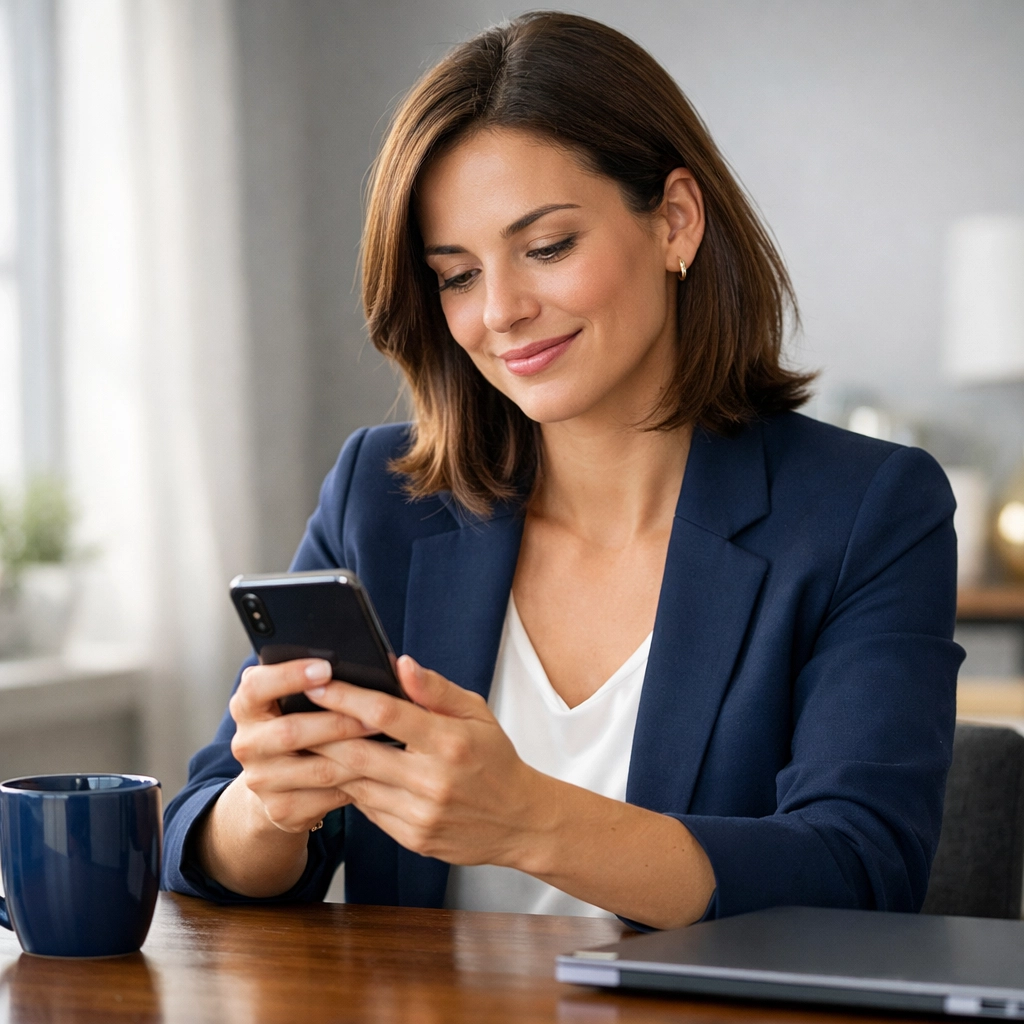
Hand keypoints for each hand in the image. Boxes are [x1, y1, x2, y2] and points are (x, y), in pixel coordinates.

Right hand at [228, 658, 378, 833]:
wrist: (280, 782)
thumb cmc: (301, 724)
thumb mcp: (296, 699)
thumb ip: (317, 679)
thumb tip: (372, 663)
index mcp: (247, 706)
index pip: (256, 686)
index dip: (290, 676)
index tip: (326, 667)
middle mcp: (246, 743)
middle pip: (291, 731)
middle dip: (338, 722)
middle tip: (375, 716)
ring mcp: (260, 781)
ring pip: (317, 768)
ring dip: (357, 755)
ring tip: (388, 742)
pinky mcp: (281, 809)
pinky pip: (327, 797)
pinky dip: (356, 784)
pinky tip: (378, 772)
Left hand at [306, 656, 549, 865]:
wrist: (520, 820)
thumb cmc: (496, 760)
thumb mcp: (476, 713)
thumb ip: (435, 689)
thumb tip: (400, 663)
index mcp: (450, 743)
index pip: (386, 715)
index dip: (347, 696)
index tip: (319, 682)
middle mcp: (433, 780)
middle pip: (358, 754)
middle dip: (321, 733)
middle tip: (294, 715)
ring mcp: (420, 814)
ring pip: (356, 785)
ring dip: (327, 764)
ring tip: (306, 743)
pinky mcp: (412, 838)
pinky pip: (368, 810)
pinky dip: (350, 789)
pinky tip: (339, 773)